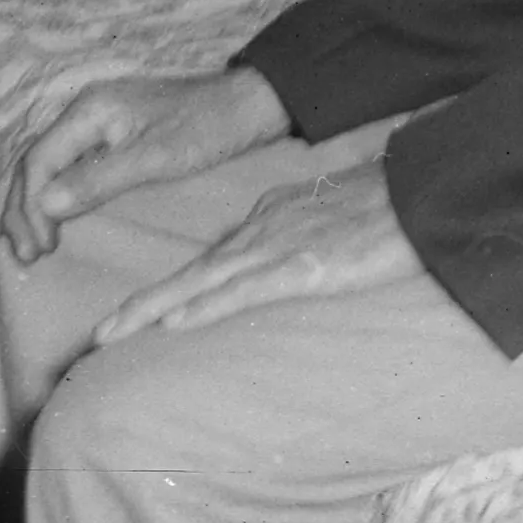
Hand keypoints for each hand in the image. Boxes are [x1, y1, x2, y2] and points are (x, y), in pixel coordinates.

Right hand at [0, 65, 292, 266]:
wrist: (250, 102)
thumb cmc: (210, 126)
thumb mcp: (158, 156)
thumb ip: (101, 179)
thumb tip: (45, 204)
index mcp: (89, 110)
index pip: (38, 161)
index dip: (29, 207)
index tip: (36, 248)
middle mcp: (84, 112)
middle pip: (31, 162)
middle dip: (16, 209)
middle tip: (15, 256)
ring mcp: (96, 122)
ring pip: (42, 164)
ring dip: (23, 203)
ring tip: (7, 243)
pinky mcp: (110, 136)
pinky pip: (63, 165)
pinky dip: (45, 193)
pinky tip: (43, 216)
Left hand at [94, 157, 416, 343]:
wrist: (421, 190)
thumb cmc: (391, 204)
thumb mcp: (335, 216)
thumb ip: (305, 234)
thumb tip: (292, 259)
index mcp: (272, 216)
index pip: (213, 258)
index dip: (174, 288)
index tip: (144, 313)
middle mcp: (263, 229)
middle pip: (192, 271)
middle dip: (143, 303)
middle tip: (100, 332)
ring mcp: (279, 248)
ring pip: (201, 282)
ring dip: (153, 309)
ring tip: (113, 332)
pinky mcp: (302, 268)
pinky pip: (241, 292)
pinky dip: (203, 307)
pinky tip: (174, 323)